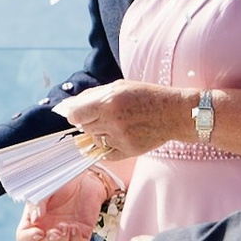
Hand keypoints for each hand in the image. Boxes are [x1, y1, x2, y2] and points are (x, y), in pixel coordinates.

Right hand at [18, 170, 109, 240]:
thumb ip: (37, 204)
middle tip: (55, 231)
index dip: (28, 239)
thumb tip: (35, 219)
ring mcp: (64, 235)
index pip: (24, 239)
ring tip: (67, 225)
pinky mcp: (81, 236)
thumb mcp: (45, 189)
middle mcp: (47, 230)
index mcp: (34, 221)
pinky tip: (76, 228)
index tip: (38, 232)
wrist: (85, 179)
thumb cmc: (61, 182)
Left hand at [59, 81, 188, 163]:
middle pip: (84, 128)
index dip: (74, 115)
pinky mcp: (128, 151)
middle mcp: (113, 120)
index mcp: (109, 101)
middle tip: (106, 116)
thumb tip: (65, 106)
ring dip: (100, 134)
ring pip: (94, 141)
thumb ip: (91, 96)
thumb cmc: (146, 96)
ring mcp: (120, 138)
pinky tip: (122, 135)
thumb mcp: (119, 87)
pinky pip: (106, 153)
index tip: (79, 114)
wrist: (175, 113)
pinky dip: (109, 146)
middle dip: (90, 122)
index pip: (75, 115)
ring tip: (119, 124)